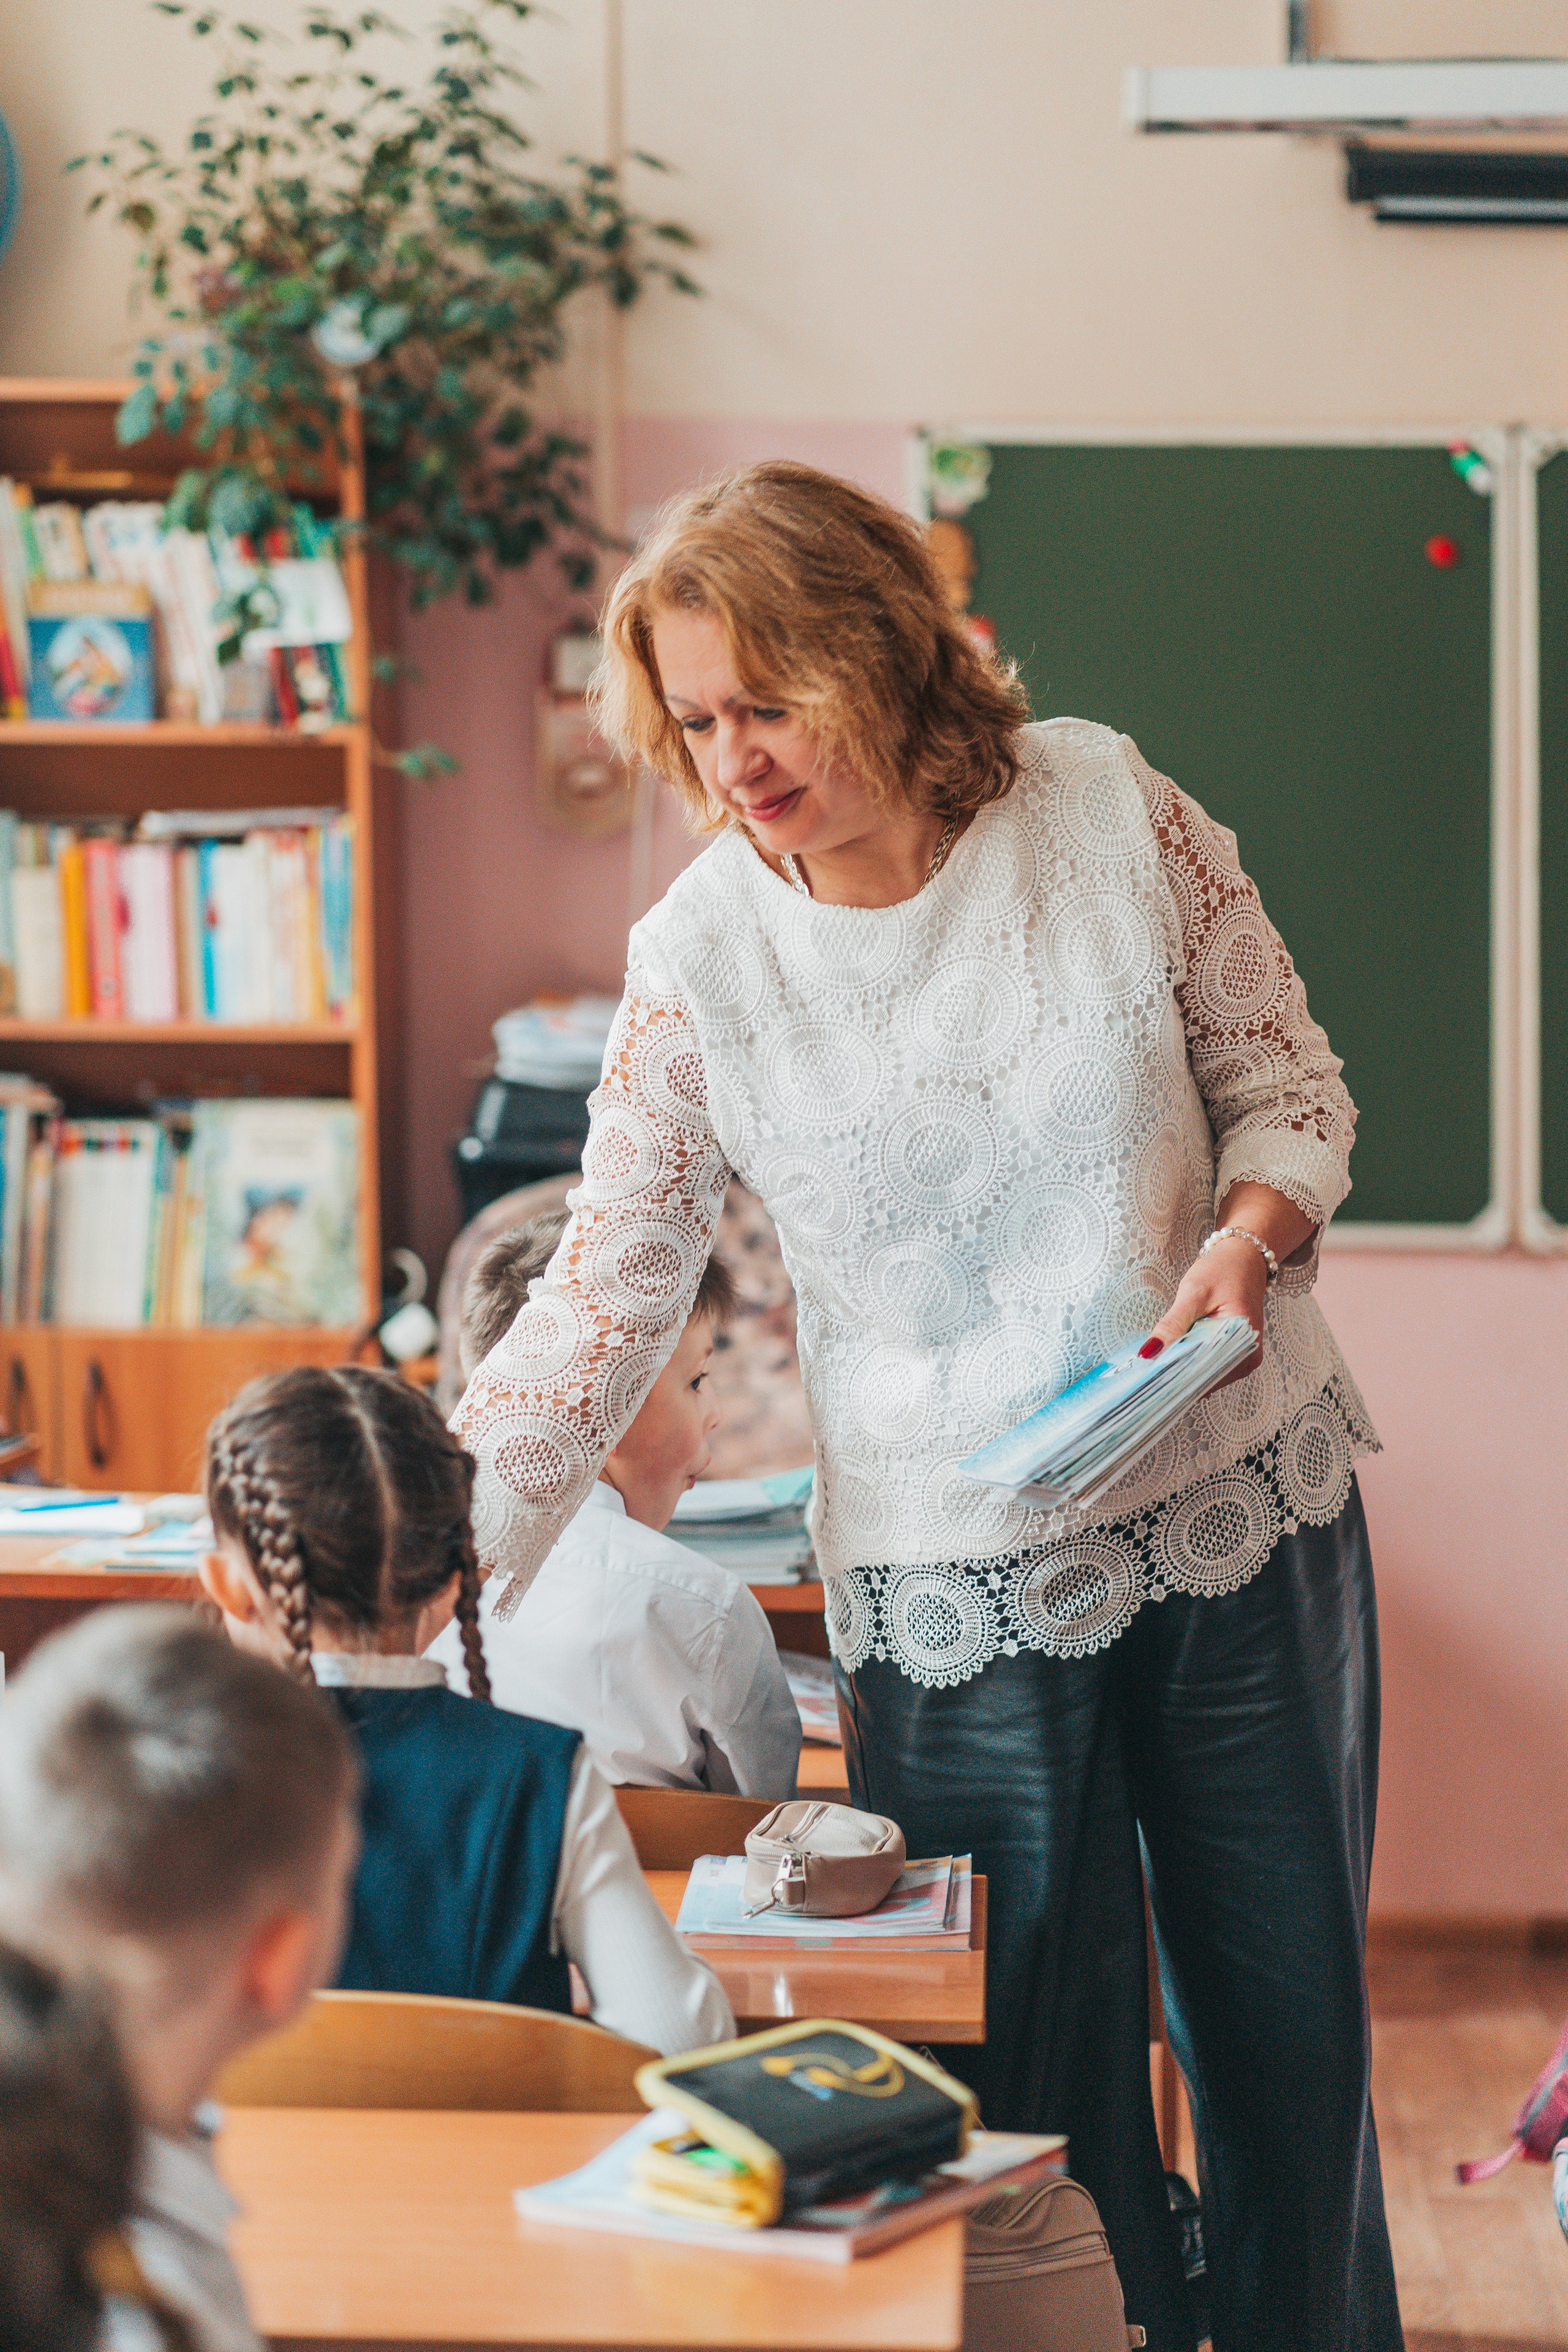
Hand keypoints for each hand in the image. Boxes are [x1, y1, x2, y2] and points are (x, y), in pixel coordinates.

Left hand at [1141, 1234, 1267, 1390]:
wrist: (1244, 1256)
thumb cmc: (1224, 1269)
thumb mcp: (1195, 1293)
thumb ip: (1172, 1325)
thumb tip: (1148, 1353)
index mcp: (1245, 1345)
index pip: (1205, 1374)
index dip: (1175, 1378)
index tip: (1147, 1378)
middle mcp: (1247, 1358)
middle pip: (1205, 1377)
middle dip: (1174, 1375)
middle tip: (1143, 1372)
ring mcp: (1241, 1357)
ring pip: (1204, 1373)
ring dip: (1180, 1368)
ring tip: (1153, 1364)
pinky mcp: (1232, 1351)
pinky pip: (1207, 1363)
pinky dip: (1188, 1359)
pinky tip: (1169, 1355)